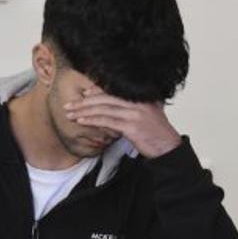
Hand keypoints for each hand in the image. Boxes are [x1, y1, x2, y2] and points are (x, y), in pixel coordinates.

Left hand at [64, 93, 181, 158]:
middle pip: (105, 98)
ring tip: (70, 114)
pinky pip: (106, 121)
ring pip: (103, 108)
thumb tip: (116, 105)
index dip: (96, 91)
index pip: (113, 89)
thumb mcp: (148, 114)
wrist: (168, 148)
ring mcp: (135, 113)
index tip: (83, 94)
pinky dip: (91, 120)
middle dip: (84, 101)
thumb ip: (134, 106)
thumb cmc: (156, 134)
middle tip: (69, 105)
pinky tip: (81, 121)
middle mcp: (138, 101)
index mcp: (141, 96)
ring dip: (83, 111)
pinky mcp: (132, 126)